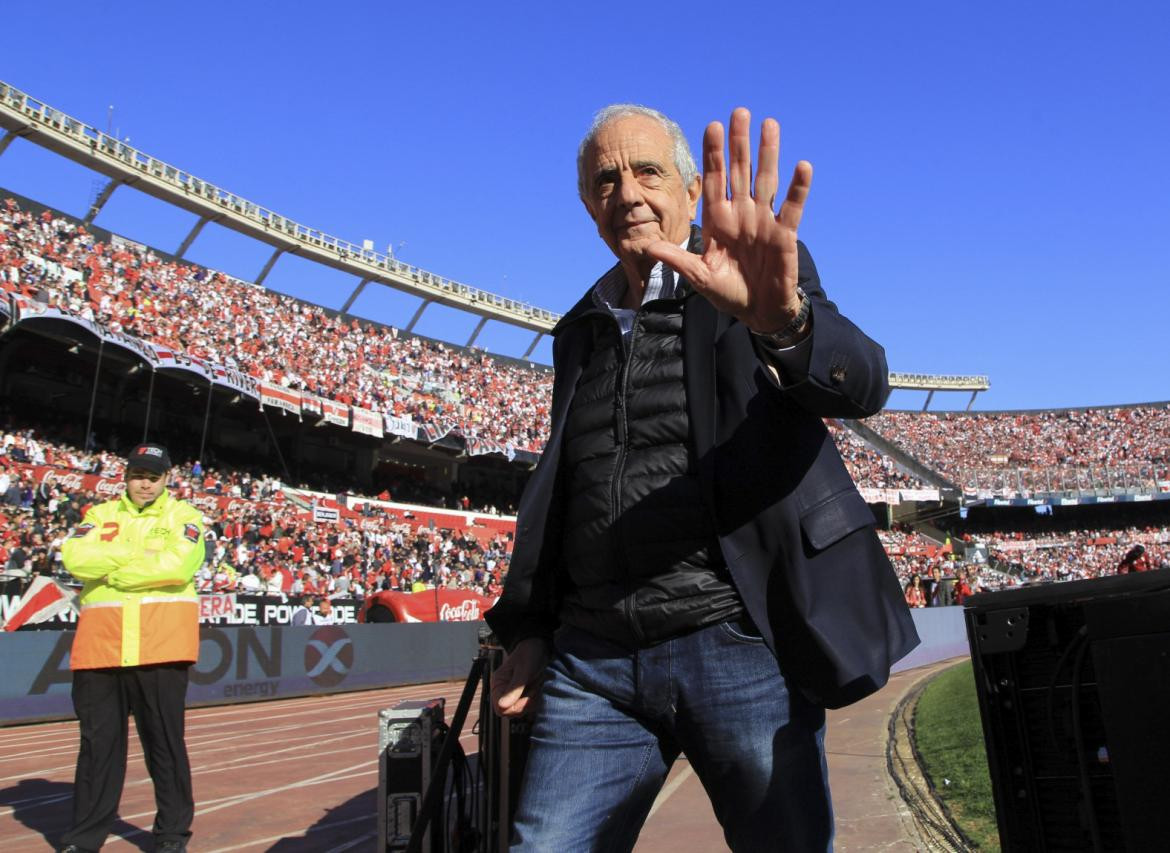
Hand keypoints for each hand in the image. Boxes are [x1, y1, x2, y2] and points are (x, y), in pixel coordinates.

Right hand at [491, 636, 550, 717]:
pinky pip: (528, 707)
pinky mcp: (521, 695)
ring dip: (532, 700)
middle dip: (525, 703)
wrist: (539, 647)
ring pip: (521, 711)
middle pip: (511, 712)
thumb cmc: (530, 655)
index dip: (514, 707)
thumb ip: (513, 689)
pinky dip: (536, 699)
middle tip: (533, 686)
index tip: (526, 697)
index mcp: (498, 684)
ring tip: (536, 683)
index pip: (500, 709)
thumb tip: (501, 707)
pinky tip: (538, 686)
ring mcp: (512, 694)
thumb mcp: (524, 671)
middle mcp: (503, 691)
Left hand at [646, 107, 811, 332]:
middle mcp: (741, 214)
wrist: (757, 311)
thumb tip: (647, 247)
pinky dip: (797, 187)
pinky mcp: (784, 233)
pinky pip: (792, 206)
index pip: (714, 180)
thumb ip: (677, 259)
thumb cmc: (728, 292)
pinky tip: (802, 166)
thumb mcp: (698, 276)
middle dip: (738, 143)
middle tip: (740, 112)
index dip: (713, 154)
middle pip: (739, 171)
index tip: (712, 127)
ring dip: (768, 153)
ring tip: (769, 125)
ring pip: (765, 179)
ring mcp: (763, 220)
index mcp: (719, 220)